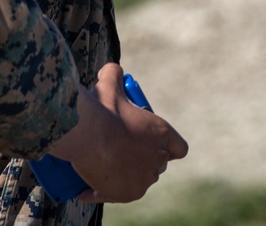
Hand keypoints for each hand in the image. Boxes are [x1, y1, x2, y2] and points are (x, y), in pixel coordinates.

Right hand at [46, 63, 187, 202]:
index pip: (179, 147)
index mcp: (161, 133)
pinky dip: (101, 192)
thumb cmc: (101, 108)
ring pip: (140, 180)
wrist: (86, 134)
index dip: (167, 146)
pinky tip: (88, 189)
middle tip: (121, 152)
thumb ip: (114, 74)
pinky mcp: (128, 194)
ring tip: (106, 168)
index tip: (151, 143)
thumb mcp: (108, 84)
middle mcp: (158, 158)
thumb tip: (113, 69)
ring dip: (126, 176)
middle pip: (158, 164)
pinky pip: (116, 195)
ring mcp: (144, 178)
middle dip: (144, 160)